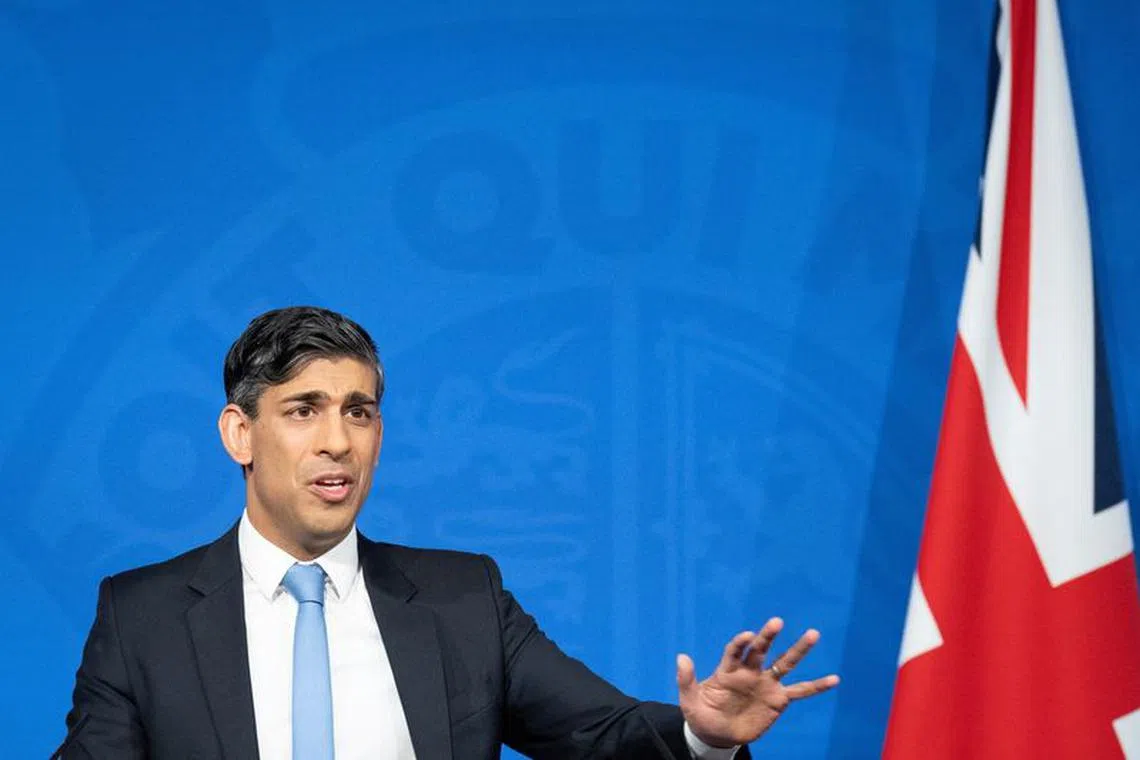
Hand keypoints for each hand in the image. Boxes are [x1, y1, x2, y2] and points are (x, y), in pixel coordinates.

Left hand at [676, 617, 838, 748]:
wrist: (717, 735)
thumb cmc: (702, 714)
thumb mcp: (689, 700)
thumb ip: (686, 679)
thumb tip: (681, 656)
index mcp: (728, 670)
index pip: (736, 650)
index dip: (741, 642)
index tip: (749, 636)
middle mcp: (750, 672)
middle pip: (762, 650)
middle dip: (768, 636)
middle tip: (776, 621)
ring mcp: (766, 684)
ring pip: (785, 663)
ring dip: (798, 649)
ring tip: (814, 634)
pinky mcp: (778, 700)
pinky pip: (800, 691)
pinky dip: (816, 686)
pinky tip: (834, 679)